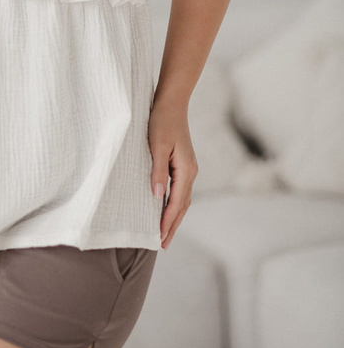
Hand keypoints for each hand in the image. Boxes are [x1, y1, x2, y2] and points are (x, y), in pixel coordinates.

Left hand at [147, 98, 198, 248]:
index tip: (159, 239)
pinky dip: (173, 204)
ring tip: (164, 233)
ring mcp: (188, 168)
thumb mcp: (158, 145)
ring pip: (182, 199)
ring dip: (174, 217)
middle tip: (162, 245)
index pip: (177, 203)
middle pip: (183, 206)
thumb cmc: (162, 121)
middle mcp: (190, 171)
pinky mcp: (182, 164)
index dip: (168, 222)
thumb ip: (157, 171)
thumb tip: (157, 197)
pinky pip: (179, 190)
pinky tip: (165, 208)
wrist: (172, 102)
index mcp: (186, 169)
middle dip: (172, 225)